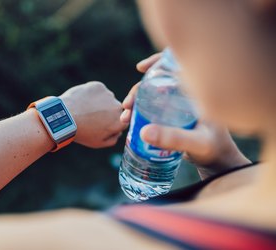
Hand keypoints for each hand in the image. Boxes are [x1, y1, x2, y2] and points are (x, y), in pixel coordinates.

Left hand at [60, 82, 125, 148]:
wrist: (65, 117)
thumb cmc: (81, 132)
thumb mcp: (98, 143)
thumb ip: (113, 139)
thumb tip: (119, 132)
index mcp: (120, 122)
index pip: (123, 121)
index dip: (113, 123)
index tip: (103, 124)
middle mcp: (118, 107)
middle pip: (116, 109)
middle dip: (107, 112)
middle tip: (92, 117)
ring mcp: (108, 95)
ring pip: (107, 98)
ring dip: (100, 103)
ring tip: (85, 109)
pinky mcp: (99, 86)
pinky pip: (98, 90)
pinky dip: (92, 94)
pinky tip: (83, 101)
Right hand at [120, 54, 250, 178]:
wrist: (217, 162)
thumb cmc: (213, 149)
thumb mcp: (196, 143)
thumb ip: (174, 138)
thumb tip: (143, 132)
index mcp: (197, 91)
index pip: (177, 65)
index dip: (157, 61)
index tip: (140, 68)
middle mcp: (187, 94)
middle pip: (158, 82)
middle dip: (138, 90)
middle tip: (127, 106)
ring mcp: (179, 105)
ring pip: (153, 95)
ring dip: (136, 102)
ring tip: (126, 118)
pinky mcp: (173, 116)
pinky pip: (153, 107)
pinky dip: (140, 111)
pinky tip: (131, 122)